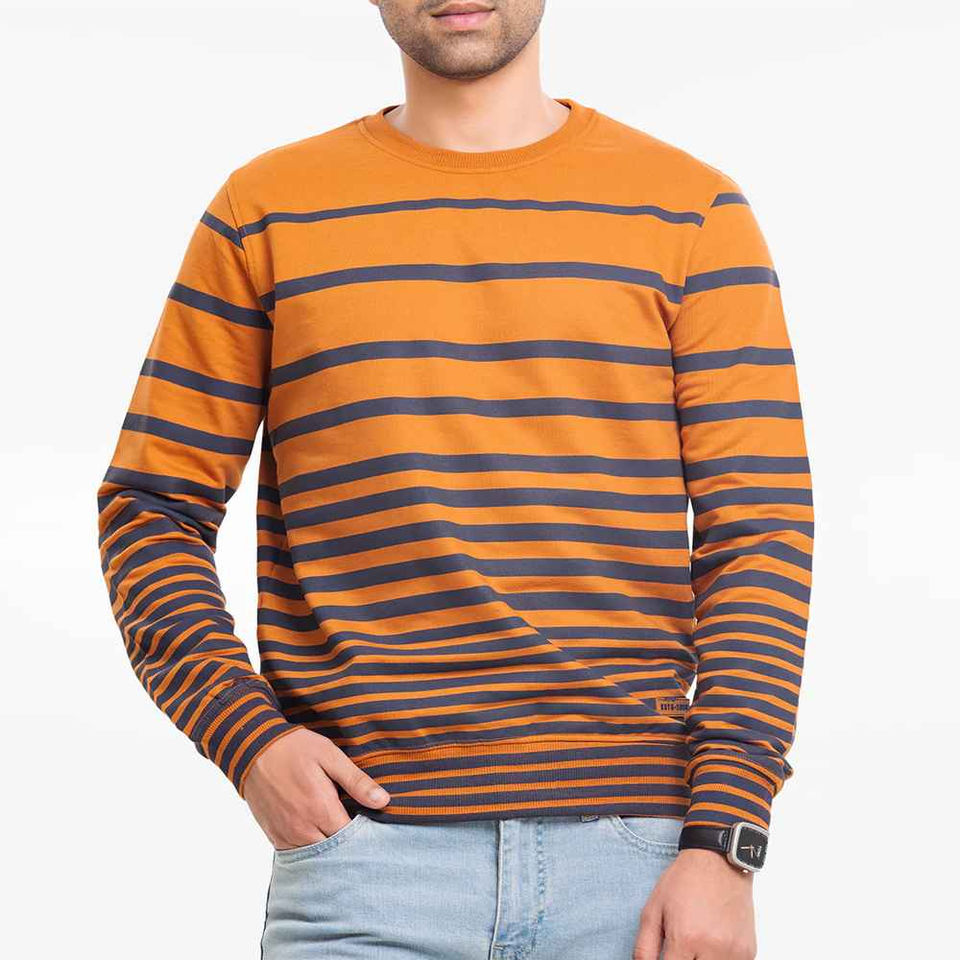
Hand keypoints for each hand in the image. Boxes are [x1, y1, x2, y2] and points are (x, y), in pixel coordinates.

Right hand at [241, 727, 390, 849]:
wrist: (253, 749)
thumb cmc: (295, 749)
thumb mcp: (330, 756)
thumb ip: (356, 782)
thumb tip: (383, 801)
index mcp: (321, 809)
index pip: (352, 839)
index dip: (365, 834)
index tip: (371, 824)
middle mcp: (303, 829)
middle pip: (335, 852)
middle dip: (349, 845)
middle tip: (359, 832)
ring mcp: (286, 835)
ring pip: (316, 856)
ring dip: (329, 850)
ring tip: (339, 834)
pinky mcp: (274, 835)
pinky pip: (296, 854)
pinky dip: (310, 850)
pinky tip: (319, 836)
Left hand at [633, 848, 755, 959]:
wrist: (718, 861)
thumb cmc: (683, 882)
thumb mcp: (653, 910)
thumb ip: (645, 947)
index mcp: (685, 939)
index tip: (668, 957)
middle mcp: (712, 949)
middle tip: (682, 949)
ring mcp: (734, 952)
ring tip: (697, 945)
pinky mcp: (748, 952)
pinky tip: (713, 946)